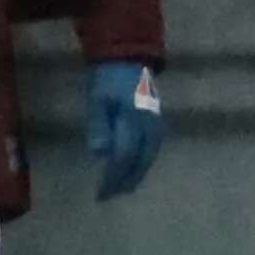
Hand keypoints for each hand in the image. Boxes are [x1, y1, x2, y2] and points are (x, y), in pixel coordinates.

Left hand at [86, 60, 164, 202]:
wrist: (128, 57)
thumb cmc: (107, 79)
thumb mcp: (97, 100)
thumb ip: (100, 127)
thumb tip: (100, 155)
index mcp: (134, 120)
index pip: (124, 156)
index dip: (112, 177)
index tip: (100, 192)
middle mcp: (150, 125)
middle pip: (140, 161)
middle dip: (126, 180)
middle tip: (111, 196)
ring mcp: (157, 123)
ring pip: (150, 157)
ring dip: (137, 174)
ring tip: (125, 188)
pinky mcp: (157, 122)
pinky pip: (153, 149)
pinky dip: (144, 163)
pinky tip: (136, 168)